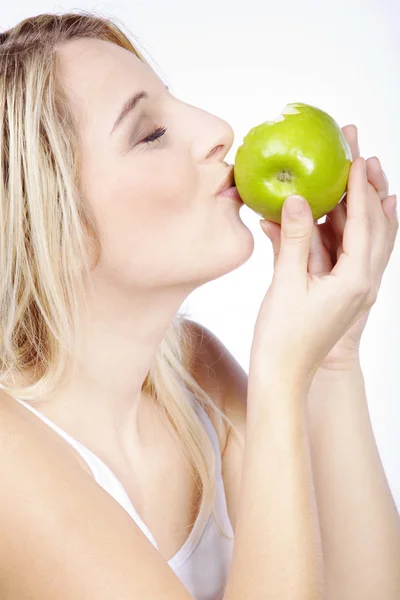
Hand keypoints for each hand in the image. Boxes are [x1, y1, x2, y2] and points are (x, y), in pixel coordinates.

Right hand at [259, 125, 397, 370]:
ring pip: (372, 238)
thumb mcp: (286, 284)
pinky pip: (356, 252)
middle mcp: (364, 282)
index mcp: (355, 280)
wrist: (285, 375)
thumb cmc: (283, 337)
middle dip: (372, 188)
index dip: (360, 187)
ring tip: (368, 172)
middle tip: (365, 153)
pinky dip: (354, 228)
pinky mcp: (344, 291)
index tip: (357, 155)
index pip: (364, 222)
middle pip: (378, 226)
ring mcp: (356, 288)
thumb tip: (298, 199)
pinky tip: (347, 213)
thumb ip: (294, 239)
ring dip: (368, 205)